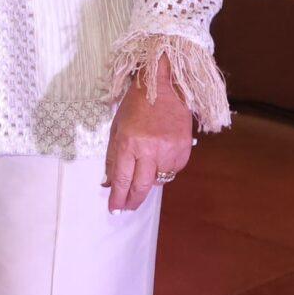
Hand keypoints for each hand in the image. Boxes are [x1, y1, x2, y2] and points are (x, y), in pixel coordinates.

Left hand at [105, 61, 193, 212]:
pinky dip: (164, 169)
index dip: (118, 197)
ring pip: (158, 180)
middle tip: (127, 208)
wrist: (165, 86)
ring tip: (144, 169)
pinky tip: (160, 156)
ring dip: (149, 181)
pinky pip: (172, 170)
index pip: (122, 179)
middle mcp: (149, 149)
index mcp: (128, 142)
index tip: (114, 209)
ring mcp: (168, 150)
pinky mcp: (184, 150)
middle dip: (132, 201)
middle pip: (141, 186)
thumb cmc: (136, 105)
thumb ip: (113, 157)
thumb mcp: (117, 128)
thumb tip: (109, 183)